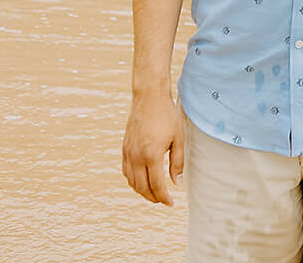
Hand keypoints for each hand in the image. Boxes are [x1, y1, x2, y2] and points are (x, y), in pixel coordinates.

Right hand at [122, 86, 184, 205]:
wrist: (149, 98)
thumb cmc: (167, 116)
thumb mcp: (178, 139)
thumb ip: (177, 163)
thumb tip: (177, 183)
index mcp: (152, 155)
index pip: (156, 185)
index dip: (164, 198)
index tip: (171, 203)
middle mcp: (137, 157)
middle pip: (142, 188)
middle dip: (154, 197)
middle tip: (164, 200)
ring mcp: (128, 153)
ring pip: (132, 182)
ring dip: (142, 191)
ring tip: (155, 193)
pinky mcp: (124, 148)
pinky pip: (126, 172)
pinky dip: (134, 181)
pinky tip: (143, 180)